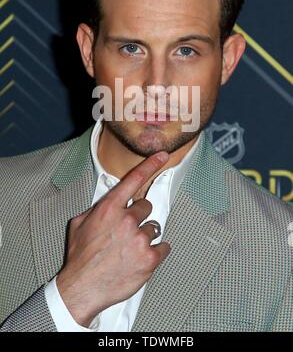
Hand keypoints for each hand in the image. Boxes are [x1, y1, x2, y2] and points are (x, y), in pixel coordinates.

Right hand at [56, 151, 170, 326]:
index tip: (162, 156)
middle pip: (146, 206)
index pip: (134, 179)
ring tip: (130, 248)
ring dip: (145, 235)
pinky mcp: (150, 258)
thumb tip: (108, 201)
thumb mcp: (80, 224)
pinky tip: (141, 257)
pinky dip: (156, 251)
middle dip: (138, 216)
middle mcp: (126, 220)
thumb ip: (97, 208)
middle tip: (127, 231)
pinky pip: (164, 246)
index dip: (150, 165)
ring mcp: (140, 239)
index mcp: (109, 209)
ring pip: (154, 227)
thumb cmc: (80, 258)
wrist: (83, 288)